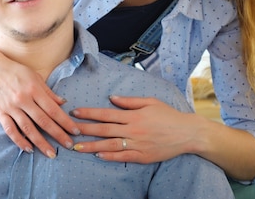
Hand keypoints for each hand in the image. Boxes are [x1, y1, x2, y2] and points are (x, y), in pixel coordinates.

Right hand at [0, 51, 80, 156]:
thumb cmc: (16, 71)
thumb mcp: (35, 76)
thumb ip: (49, 92)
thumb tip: (63, 103)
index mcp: (34, 89)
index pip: (53, 110)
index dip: (65, 122)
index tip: (75, 131)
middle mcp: (23, 99)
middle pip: (43, 121)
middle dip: (58, 134)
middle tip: (69, 145)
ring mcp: (11, 107)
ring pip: (28, 128)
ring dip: (41, 142)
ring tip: (51, 153)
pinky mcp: (0, 113)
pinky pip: (10, 130)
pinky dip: (20, 141)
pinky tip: (29, 149)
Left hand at [70, 96, 196, 163]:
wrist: (187, 133)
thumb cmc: (169, 115)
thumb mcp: (150, 102)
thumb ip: (129, 101)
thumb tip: (111, 98)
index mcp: (133, 115)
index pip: (106, 114)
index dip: (90, 113)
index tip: (75, 112)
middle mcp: (133, 130)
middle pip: (104, 130)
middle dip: (84, 129)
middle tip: (68, 130)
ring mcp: (137, 144)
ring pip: (109, 145)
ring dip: (91, 146)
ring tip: (76, 147)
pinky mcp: (142, 156)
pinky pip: (122, 156)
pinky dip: (109, 156)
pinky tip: (98, 155)